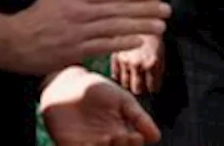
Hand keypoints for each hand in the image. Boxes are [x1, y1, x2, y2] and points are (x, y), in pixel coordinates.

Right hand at [5, 0, 169, 75]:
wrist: (11, 40)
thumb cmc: (38, 17)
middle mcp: (81, 11)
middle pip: (120, 9)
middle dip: (146, 9)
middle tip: (168, 10)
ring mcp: (77, 31)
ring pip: (115, 26)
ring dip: (140, 25)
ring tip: (161, 26)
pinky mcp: (73, 50)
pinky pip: (102, 45)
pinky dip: (121, 43)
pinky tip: (138, 42)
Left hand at [41, 66, 161, 145]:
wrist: (67, 84)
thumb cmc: (96, 90)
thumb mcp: (123, 100)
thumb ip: (139, 118)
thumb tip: (156, 138)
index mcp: (121, 133)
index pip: (131, 145)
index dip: (134, 144)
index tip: (135, 136)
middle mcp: (106, 141)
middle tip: (121, 136)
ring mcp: (88, 144)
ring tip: (107, 138)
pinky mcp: (70, 145)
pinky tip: (91, 142)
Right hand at [111, 33, 164, 95]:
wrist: (140, 16)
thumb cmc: (153, 31)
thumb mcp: (161, 49)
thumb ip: (158, 67)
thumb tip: (156, 82)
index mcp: (153, 63)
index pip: (153, 87)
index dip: (153, 88)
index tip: (153, 87)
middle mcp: (137, 64)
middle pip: (137, 90)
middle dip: (141, 88)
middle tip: (142, 86)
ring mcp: (124, 61)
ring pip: (125, 84)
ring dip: (129, 83)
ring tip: (132, 80)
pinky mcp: (113, 56)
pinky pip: (114, 74)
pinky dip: (118, 76)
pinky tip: (123, 74)